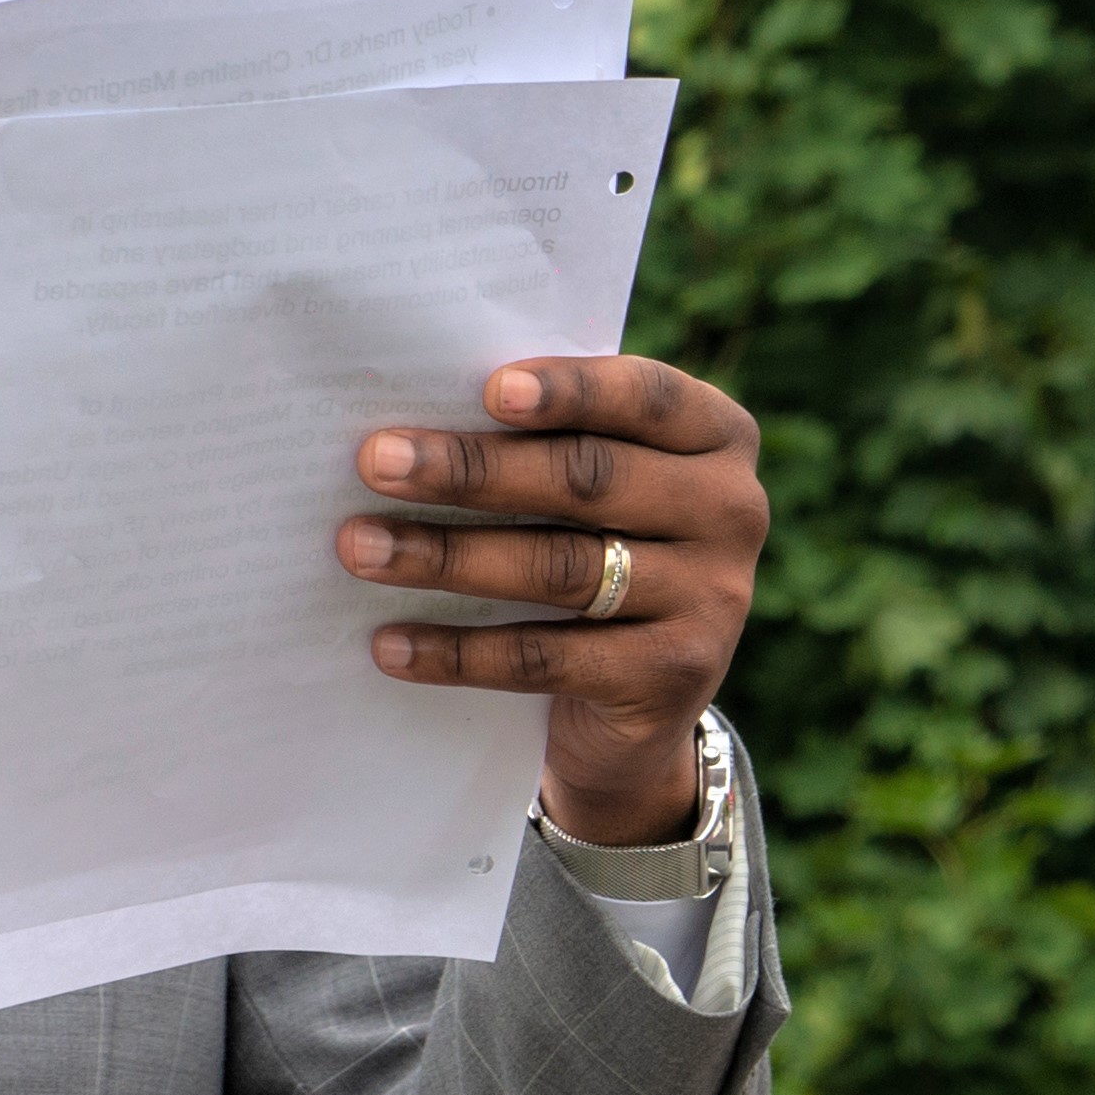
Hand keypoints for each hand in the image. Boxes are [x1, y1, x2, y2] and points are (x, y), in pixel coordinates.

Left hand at [334, 352, 771, 844]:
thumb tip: (412, 423)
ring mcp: (713, 599)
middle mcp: (733, 510)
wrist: (637, 704)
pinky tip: (392, 643)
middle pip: (589, 480)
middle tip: (377, 461)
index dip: (571, 390)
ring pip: (562, 567)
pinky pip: (547, 657)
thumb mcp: (595, 489)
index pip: (647, 397)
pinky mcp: (671, 678)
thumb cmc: (593, 547)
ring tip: (361, 547)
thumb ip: (550, 442)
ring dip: (448, 557)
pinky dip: (460, 650)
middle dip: (472, 470)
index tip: (489, 390)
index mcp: (717, 437)